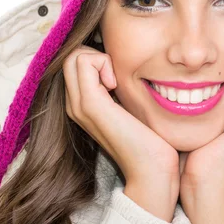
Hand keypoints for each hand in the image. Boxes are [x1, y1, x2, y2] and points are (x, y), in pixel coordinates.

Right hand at [63, 45, 180, 219]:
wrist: (151, 168)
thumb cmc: (149, 138)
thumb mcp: (129, 106)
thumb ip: (119, 88)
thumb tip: (122, 66)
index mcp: (82, 104)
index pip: (75, 62)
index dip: (97, 59)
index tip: (117, 77)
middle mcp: (74, 104)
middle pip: (71, 56)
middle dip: (96, 55)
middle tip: (116, 77)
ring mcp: (78, 105)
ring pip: (75, 56)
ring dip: (99, 59)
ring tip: (115, 82)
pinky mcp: (90, 104)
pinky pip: (84, 62)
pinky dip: (103, 63)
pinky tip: (116, 85)